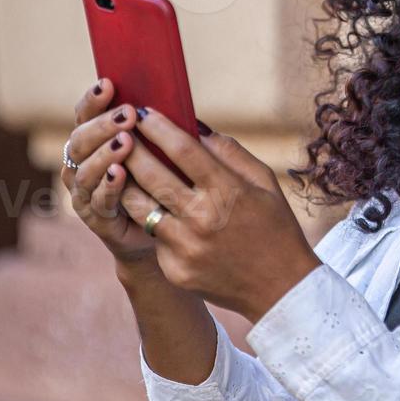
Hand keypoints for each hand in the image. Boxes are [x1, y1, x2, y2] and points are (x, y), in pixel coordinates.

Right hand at [61, 77, 160, 272]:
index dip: (93, 99)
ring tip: (125, 141)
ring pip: (84, 169)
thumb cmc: (162, 178)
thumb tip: (171, 93)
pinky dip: (107, 185)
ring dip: (104, 153)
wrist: (162, 226)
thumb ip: (156, 125)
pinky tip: (119, 173)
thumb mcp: (160, 148)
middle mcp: (81, 163)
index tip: (109, 83)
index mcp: (94, 140)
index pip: (85, 115)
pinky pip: (97, 200)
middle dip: (103, 125)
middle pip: (80, 140)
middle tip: (128, 115)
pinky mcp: (95, 217)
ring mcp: (84, 191)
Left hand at [116, 107, 321, 323]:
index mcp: (228, 191)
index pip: (183, 150)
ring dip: (127, 184)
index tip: (143, 112)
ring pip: (140, 208)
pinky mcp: (175, 269)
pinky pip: (154, 238)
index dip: (159, 128)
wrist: (280, 288)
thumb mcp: (265, 183)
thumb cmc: (275, 227)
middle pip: (152, 176)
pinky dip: (152, 221)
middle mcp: (203, 218)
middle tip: (119, 134)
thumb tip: (197, 128)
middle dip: (131, 150)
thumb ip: (231, 153)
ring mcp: (186, 247)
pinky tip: (151, 210)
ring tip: (120, 168)